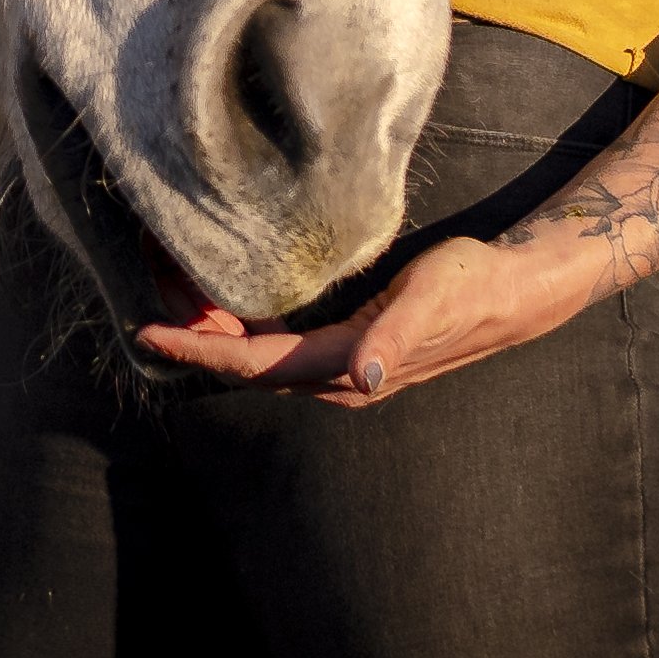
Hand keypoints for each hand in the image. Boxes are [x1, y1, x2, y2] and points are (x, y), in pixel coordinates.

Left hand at [135, 234, 561, 405]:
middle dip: (193, 329)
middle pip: (244, 361)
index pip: (253, 363)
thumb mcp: (431, 300)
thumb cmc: (470, 287)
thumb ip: (395, 338)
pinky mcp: (345, 346)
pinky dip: (242, 318)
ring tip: (172, 278)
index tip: (148, 331)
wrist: (510, 293)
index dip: (199, 347)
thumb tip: (363, 378)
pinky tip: (225, 290)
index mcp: (344, 368)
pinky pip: (277, 340)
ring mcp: (339, 366)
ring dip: (214, 323)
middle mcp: (334, 377)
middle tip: (148, 282)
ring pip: (257, 352)